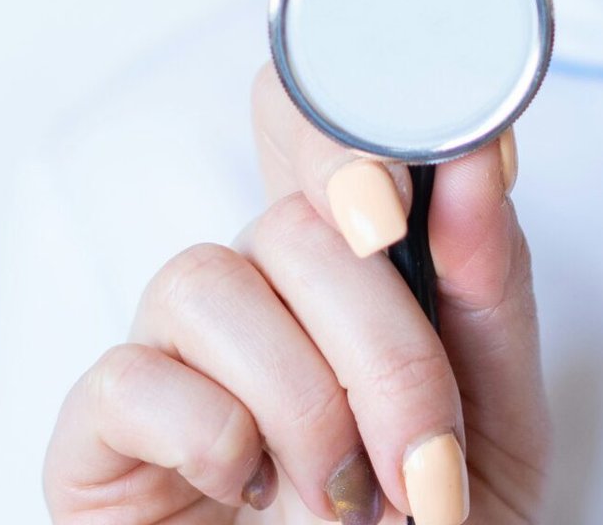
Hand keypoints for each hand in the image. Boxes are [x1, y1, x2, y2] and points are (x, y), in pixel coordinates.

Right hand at [42, 63, 549, 523]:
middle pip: (295, 219)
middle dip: (383, 348)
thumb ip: (489, 276)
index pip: (317, 120)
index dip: (341, 118)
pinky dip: (215, 440)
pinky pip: (134, 376)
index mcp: (358, 254)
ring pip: (211, 280)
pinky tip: (252, 493)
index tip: (401, 198)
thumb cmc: (438, 515)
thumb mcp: (499, 400)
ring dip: (306, 406)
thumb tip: (479, 152)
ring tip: (349, 505)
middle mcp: (263, 282)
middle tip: (427, 462)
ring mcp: (179, 347)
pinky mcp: (103, 430)